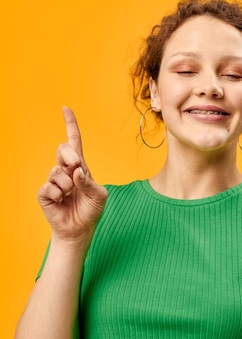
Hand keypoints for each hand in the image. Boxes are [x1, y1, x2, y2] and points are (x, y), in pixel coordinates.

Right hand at [37, 107, 107, 240]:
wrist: (80, 229)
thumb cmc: (91, 210)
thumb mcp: (99, 196)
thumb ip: (90, 182)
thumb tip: (76, 171)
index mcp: (80, 167)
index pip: (74, 141)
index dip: (70, 125)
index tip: (66, 109)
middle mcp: (65, 170)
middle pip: (62, 149)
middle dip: (70, 157)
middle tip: (76, 170)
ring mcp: (53, 181)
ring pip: (56, 171)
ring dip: (67, 185)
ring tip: (70, 196)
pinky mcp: (44, 193)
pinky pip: (49, 187)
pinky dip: (59, 195)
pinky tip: (61, 201)